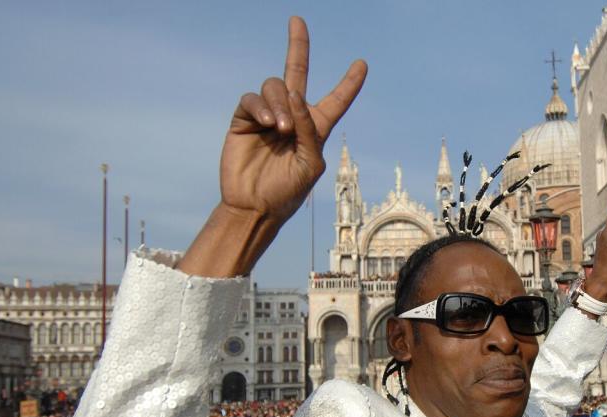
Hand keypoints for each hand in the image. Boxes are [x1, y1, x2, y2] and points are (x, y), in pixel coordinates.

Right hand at [222, 16, 365, 222]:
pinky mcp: (244, 119)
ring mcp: (267, 116)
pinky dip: (261, 106)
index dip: (349, 83)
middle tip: (297, 20)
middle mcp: (292, 117)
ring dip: (281, 103)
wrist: (254, 206)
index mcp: (315, 129)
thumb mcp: (310, 163)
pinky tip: (266, 122)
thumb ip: (309, 129)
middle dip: (298, 45)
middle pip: (298, 73)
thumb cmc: (286, 192)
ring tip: (280, 129)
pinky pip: (253, 98)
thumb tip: (295, 95)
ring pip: (276, 87)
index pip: (336, 100)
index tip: (362, 64)